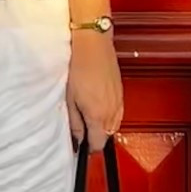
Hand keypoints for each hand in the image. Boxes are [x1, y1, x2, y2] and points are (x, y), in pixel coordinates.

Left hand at [67, 31, 122, 150]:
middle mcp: (112, 111)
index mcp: (98, 116)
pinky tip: (99, 102)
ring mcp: (119, 101)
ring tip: (89, 112)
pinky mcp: (121, 91)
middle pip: (107, 136)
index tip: (81, 144)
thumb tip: (77, 138)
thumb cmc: (79, 67)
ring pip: (114, 124)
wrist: (93, 44)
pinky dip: (110, 113)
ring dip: (103, 125)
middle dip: (96, 136)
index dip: (88, 147)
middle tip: (83, 127)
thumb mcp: (70, 99)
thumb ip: (75, 122)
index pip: (98, 144)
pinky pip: (118, 111)